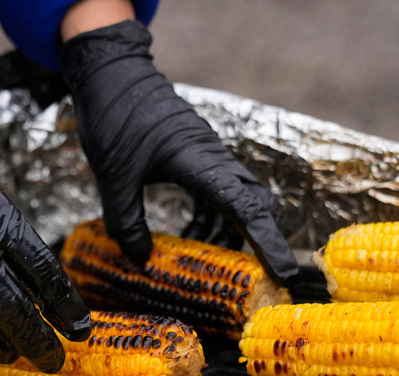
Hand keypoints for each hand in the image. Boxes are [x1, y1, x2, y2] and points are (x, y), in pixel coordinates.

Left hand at [59, 20, 298, 285]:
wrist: (112, 72)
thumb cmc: (115, 117)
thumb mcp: (113, 177)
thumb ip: (126, 221)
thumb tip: (141, 260)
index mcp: (202, 163)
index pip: (246, 210)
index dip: (268, 244)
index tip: (286, 272)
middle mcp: (214, 160)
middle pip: (254, 205)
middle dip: (263, 241)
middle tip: (265, 279)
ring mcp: (207, 157)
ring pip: (237, 199)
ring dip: (233, 233)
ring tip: (222, 268)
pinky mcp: (196, 156)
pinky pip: (217, 193)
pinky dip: (212, 219)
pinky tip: (193, 238)